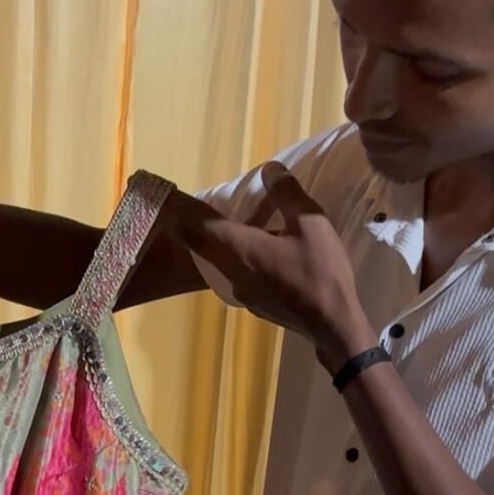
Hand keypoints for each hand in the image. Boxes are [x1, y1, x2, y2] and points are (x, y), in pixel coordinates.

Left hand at [183, 164, 376, 370]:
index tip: (160, 195)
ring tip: (210, 223)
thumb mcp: (311, 224)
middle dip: (184, 223)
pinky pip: (234, 271)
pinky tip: (248, 250)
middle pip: (200, 242)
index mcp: (241, 248)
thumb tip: (270, 170)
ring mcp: (240, 289)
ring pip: (216, 258)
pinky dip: (231, 255)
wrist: (333, 325)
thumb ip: (287, 194)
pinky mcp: (253, 301)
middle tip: (172, 207)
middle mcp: (231, 270)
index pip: (200, 222)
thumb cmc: (321, 272)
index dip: (179, 206)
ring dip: (208, 240)